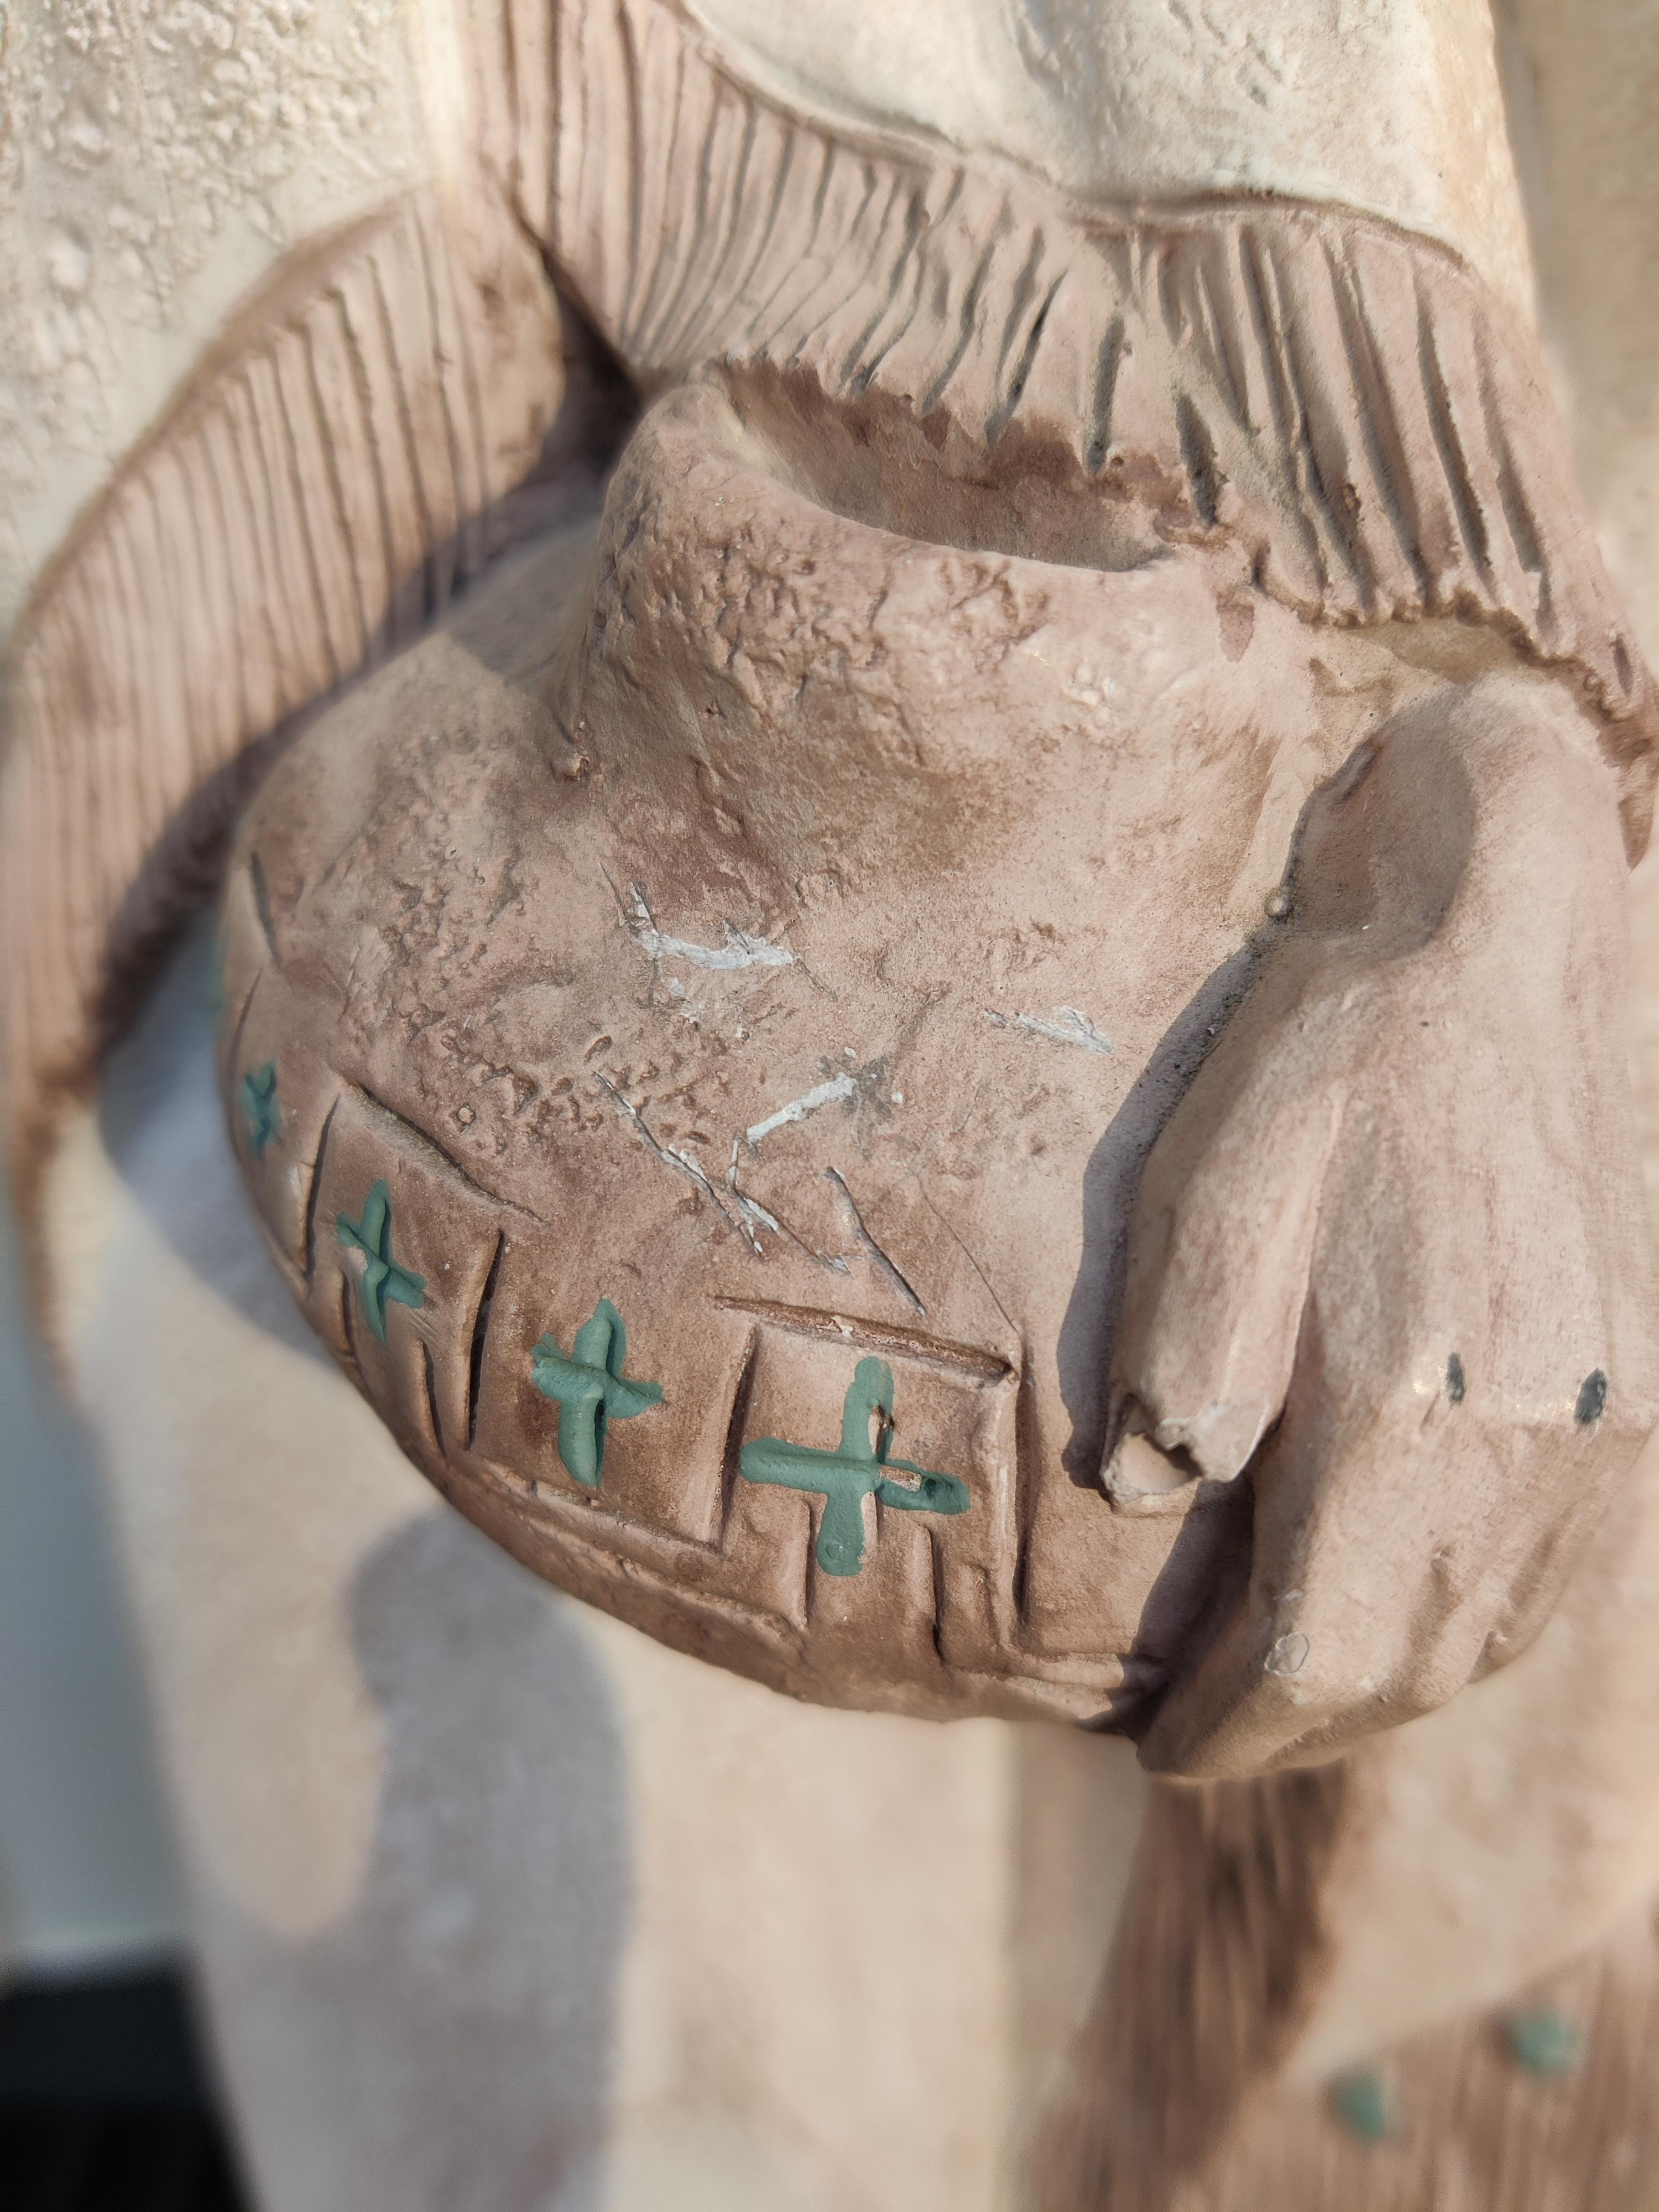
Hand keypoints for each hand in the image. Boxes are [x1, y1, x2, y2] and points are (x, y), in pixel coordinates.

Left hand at [1105, 675, 1658, 1775]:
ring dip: (1383, 1692)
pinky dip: (1466, 1628)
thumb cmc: (1334, 1056)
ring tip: (1288, 1698)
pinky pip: (1552, 1573)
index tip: (1153, 1748)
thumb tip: (1144, 1495)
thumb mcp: (1211, 1188)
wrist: (1500, 946)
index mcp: (1408, 1408)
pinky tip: (1402, 1614)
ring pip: (1487, 1636)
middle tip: (1204, 1741)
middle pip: (1407, 1668)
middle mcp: (1527, 1447)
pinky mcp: (1634, 1395)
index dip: (1229, 1724)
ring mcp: (1603, 1431)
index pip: (1314, 1648)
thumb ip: (1177, 1363)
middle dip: (1296, 1731)